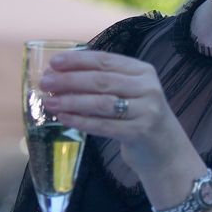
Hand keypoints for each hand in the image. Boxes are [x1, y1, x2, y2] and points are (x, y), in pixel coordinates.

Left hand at [38, 48, 186, 166]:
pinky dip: (81, 121)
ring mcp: (146, 110)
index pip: (105, 60)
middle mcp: (147, 87)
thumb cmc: (139, 117)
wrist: (166, 151)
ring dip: (71, 101)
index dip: (77, 60)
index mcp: (143, 70)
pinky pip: (104, 125)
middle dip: (69, 80)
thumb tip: (61, 74)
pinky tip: (64, 118)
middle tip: (45, 83)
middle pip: (101, 80)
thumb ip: (104, 81)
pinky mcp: (140, 132)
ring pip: (101, 103)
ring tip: (49, 102)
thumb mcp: (129, 92)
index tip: (53, 62)